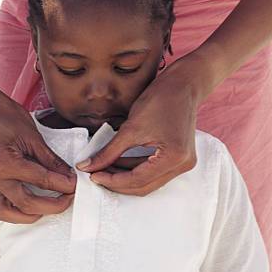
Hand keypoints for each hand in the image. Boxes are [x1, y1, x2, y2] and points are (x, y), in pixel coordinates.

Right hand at [0, 89, 76, 223]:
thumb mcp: (33, 136)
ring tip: (52, 204)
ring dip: (34, 214)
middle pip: (28, 203)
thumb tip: (69, 177)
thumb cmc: (5, 116)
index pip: (41, 180)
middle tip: (70, 197)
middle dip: (54, 205)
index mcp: (4, 161)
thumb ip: (51, 160)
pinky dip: (17, 213)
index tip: (77, 185)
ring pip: (10, 213)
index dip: (64, 184)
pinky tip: (32, 207)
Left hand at [75, 53, 203, 195]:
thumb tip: (87, 166)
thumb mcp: (131, 127)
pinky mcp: (179, 159)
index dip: (113, 180)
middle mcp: (182, 165)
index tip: (93, 176)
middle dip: (118, 182)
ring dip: (126, 176)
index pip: (138, 180)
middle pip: (144, 186)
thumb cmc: (161, 100)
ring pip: (148, 181)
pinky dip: (136, 169)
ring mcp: (183, 163)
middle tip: (96, 174)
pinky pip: (154, 172)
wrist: (184, 85)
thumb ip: (109, 151)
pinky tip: (118, 163)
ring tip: (104, 168)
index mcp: (173, 158)